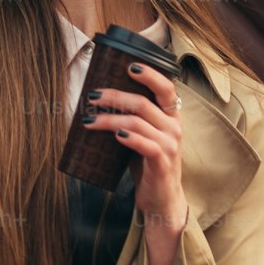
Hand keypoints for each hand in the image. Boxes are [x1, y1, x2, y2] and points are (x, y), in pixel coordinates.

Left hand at [80, 60, 188, 234]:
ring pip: (137, 122)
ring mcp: (170, 145)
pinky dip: (128, 137)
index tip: (129, 65)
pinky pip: (144, 144)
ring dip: (109, 119)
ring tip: (89, 120)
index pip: (166, 87)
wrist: (162, 199)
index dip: (150, 74)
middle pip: (143, 102)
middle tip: (93, 96)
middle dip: (114, 96)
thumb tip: (101, 101)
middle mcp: (174, 127)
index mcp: (171, 116)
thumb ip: (134, 119)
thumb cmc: (149, 164)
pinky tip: (114, 135)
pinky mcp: (162, 163)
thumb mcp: (145, 136)